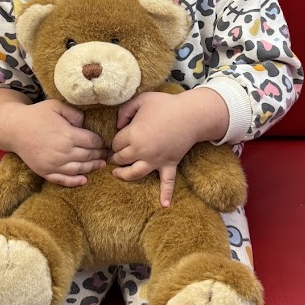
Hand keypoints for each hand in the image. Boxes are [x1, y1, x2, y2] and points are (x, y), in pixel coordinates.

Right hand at [1, 99, 106, 186]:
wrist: (14, 128)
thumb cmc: (36, 115)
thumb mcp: (56, 106)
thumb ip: (74, 113)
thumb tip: (85, 123)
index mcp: (68, 135)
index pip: (93, 142)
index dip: (101, 142)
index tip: (106, 142)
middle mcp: (63, 152)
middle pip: (88, 156)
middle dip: (99, 154)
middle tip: (107, 153)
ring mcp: (54, 164)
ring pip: (79, 169)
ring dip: (92, 168)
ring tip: (101, 165)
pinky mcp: (45, 172)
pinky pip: (63, 180)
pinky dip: (75, 182)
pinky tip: (84, 180)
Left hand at [110, 92, 197, 206]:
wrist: (191, 114)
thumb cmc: (165, 105)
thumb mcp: (141, 100)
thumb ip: (124, 110)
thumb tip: (117, 125)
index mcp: (133, 135)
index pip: (115, 143)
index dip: (114, 140)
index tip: (118, 137)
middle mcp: (142, 151)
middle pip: (121, 159)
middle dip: (116, 157)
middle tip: (113, 155)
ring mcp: (155, 160)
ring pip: (134, 174)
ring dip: (124, 175)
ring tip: (116, 174)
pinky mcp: (169, 164)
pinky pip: (167, 182)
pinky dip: (166, 194)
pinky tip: (164, 205)